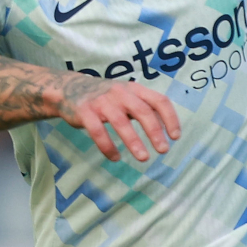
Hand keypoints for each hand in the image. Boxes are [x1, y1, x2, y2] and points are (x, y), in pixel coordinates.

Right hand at [57, 74, 181, 161]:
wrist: (71, 88)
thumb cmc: (107, 97)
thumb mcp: (128, 96)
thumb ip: (144, 108)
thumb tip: (166, 127)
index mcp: (135, 89)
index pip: (159, 100)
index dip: (170, 118)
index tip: (175, 136)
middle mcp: (121, 92)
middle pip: (142, 111)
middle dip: (155, 131)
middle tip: (163, 150)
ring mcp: (102, 101)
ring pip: (121, 122)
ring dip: (134, 141)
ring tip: (143, 157)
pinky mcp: (85, 112)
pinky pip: (97, 131)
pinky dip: (107, 146)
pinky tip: (115, 157)